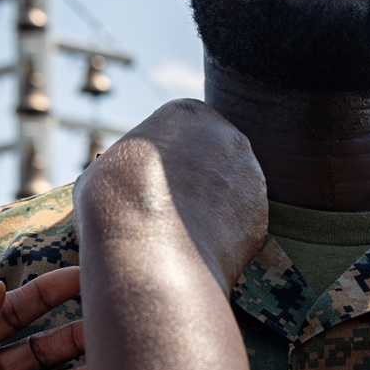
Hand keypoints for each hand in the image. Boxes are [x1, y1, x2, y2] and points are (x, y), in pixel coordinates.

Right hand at [75, 99, 266, 293]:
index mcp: (188, 113)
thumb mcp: (108, 166)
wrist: (150, 257)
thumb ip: (133, 160)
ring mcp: (251, 176)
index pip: (177, 131)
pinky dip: (223, 235)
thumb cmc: (115, 206)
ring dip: (211, 206)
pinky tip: (199, 248)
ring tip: (180, 234)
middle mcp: (229, 136)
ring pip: (228, 189)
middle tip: (166, 209)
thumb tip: (131, 174)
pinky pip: (238, 223)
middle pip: (210, 156)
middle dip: (193, 179)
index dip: (159, 159)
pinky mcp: (261, 216)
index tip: (146, 182)